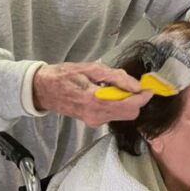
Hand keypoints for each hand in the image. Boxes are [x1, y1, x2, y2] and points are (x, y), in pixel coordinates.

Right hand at [32, 62, 152, 126]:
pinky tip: (104, 93)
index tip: (147, 87)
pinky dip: (116, 104)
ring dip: (125, 101)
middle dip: (135, 100)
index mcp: (95, 101)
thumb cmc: (63, 75)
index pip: (131, 105)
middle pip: (130, 114)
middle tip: (130, 85)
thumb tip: (136, 85)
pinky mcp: (92, 122)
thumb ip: (115, 77)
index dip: (143, 96)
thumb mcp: (89, 68)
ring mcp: (94, 121)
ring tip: (112, 87)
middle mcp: (96, 115)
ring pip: (123, 114)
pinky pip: (113, 114)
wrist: (42, 89)